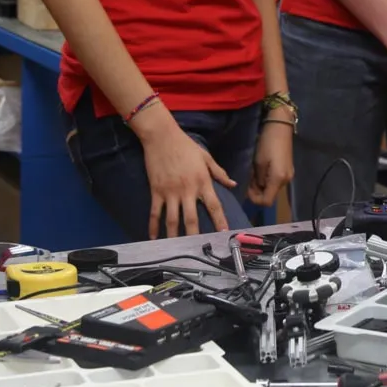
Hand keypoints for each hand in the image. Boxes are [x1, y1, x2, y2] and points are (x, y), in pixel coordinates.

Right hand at [132, 109, 235, 237]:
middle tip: (197, 249)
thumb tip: (233, 184)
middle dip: (195, 235)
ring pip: (172, 219)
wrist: (162, 137)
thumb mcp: (206, 157)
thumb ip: (219, 173)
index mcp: (202, 181)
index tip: (224, 234)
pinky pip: (155, 212)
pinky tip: (153, 237)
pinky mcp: (156, 191)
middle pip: (192, 218)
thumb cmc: (186, 146)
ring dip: (174, 235)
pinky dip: (153, 226)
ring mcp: (170, 192)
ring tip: (176, 249)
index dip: (220, 220)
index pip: (214, 205)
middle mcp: (187, 190)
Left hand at [247, 120, 293, 206]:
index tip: (246, 190)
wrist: (280, 128)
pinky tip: (262, 170)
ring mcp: (288, 175)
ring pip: (273, 188)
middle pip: (270, 195)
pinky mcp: (287, 170)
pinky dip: (267, 180)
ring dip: (262, 185)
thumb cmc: (267, 144)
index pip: (266, 201)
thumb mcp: (258, 163)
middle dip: (258, 192)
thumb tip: (256, 189)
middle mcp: (286, 180)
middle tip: (248, 180)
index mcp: (278, 179)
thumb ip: (257, 180)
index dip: (255, 199)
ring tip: (254, 174)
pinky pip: (276, 181)